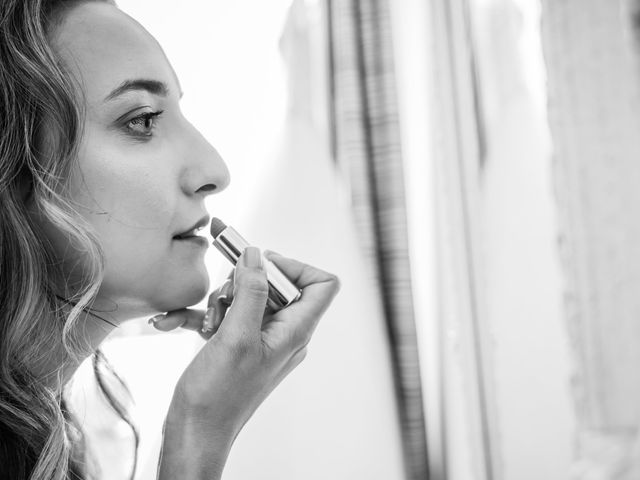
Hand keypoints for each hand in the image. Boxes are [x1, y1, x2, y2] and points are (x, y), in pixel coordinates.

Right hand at [154, 248, 339, 478]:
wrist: (195, 433)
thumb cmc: (219, 397)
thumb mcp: (236, 337)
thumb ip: (251, 292)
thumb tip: (257, 255)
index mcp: (294, 332)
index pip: (322, 284)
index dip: (295, 267)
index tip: (261, 265)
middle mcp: (283, 333)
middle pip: (277, 285)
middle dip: (245, 283)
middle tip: (225, 299)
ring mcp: (260, 339)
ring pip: (248, 297)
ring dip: (221, 301)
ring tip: (206, 323)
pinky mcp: (239, 345)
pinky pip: (227, 315)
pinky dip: (204, 316)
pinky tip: (173, 321)